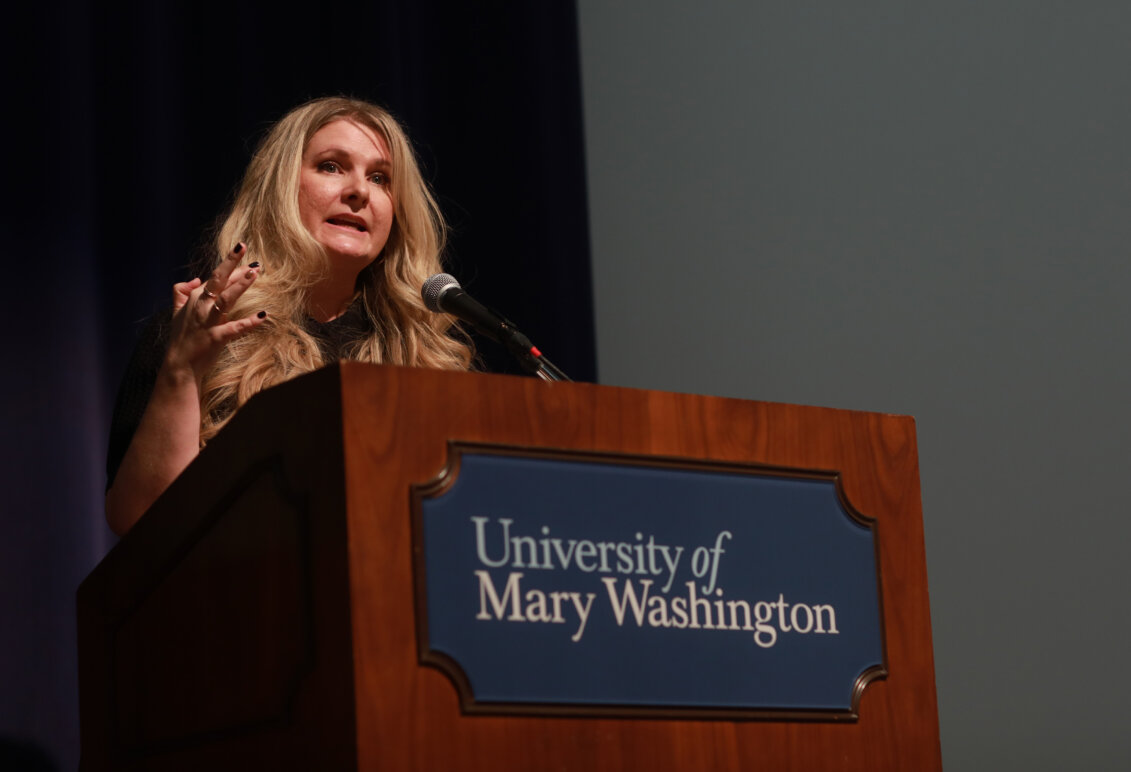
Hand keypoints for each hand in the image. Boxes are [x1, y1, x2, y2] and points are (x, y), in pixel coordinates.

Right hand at [163, 243, 266, 384]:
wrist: (178, 365)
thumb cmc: (181, 337)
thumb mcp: (177, 311)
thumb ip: (181, 292)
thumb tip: (195, 279)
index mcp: (195, 299)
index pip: (215, 278)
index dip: (231, 266)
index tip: (245, 255)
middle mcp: (201, 306)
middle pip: (217, 280)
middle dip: (230, 264)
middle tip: (244, 248)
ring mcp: (208, 322)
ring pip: (225, 299)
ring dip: (239, 286)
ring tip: (254, 273)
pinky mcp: (216, 338)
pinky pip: (234, 328)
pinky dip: (248, 323)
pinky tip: (262, 315)